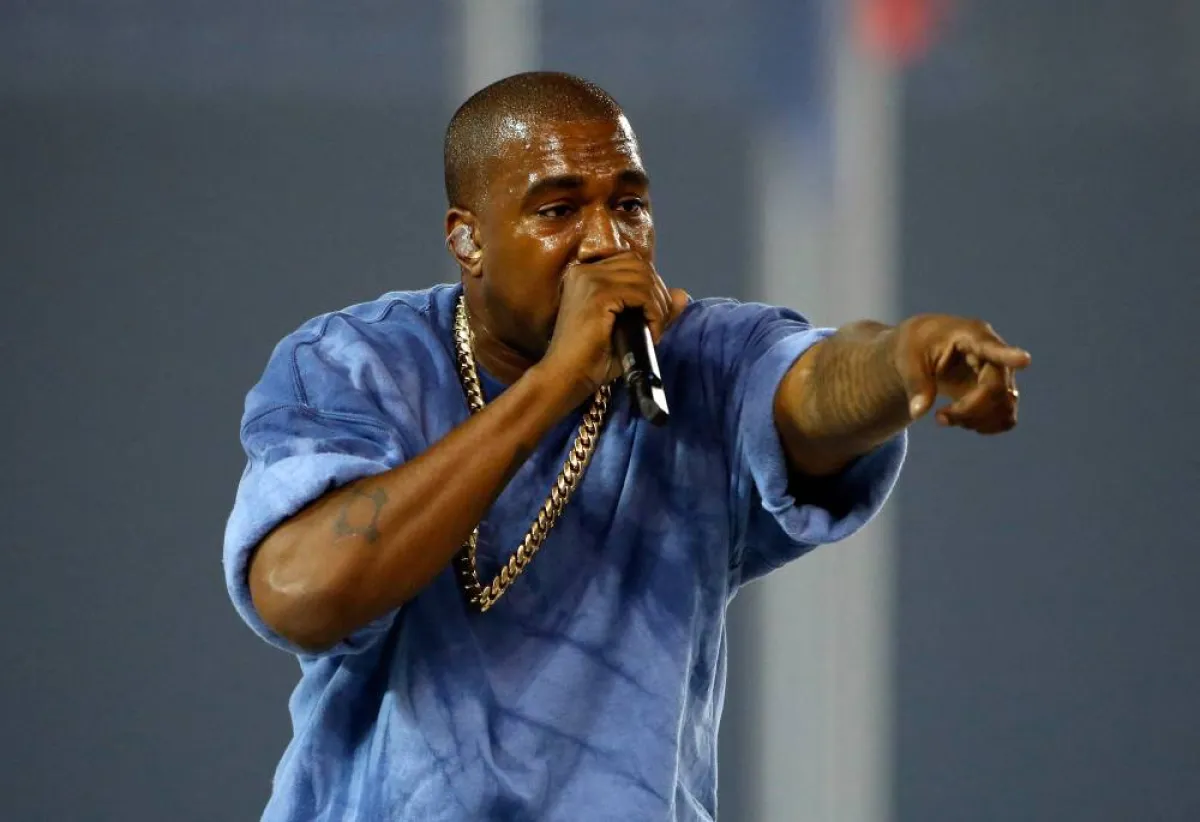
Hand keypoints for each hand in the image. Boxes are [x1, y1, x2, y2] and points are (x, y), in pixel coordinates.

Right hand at [540, 252, 688, 404]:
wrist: (566, 378)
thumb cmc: (592, 359)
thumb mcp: (629, 329)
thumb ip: (655, 310)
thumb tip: (682, 294)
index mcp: (586, 274)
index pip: (631, 263)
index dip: (650, 285)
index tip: (655, 314)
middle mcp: (585, 270)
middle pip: (640, 266)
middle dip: (658, 294)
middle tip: (658, 324)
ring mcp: (590, 279)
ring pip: (644, 278)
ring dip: (658, 305)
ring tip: (654, 331)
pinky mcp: (598, 294)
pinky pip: (641, 294)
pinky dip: (654, 313)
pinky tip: (651, 333)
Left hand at [892, 315, 1030, 433]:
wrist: (924, 347)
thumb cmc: (915, 345)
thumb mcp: (906, 360)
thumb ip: (915, 384)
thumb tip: (918, 412)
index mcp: (969, 335)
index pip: (991, 347)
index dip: (1008, 356)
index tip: (1025, 360)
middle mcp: (992, 354)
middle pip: (996, 389)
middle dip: (968, 410)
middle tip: (938, 417)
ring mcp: (1000, 374)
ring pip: (1005, 407)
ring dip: (976, 421)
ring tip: (945, 417)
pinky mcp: (999, 391)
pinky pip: (1006, 416)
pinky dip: (985, 425)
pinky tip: (962, 421)